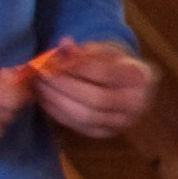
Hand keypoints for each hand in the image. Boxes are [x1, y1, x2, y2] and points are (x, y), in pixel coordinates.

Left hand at [32, 42, 154, 136]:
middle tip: (41, 76)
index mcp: (137, 77)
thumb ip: (84, 50)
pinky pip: (80, 127)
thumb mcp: (104, 52)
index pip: (104, 73)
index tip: (51, 61)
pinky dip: (59, 114)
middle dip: (63, 87)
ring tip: (40, 87)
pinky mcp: (108, 133)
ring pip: (86, 116)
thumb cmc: (115, 66)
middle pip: (96, 99)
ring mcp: (123, 121)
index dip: (75, 67)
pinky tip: (46, 100)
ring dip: (57, 102)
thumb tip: (63, 45)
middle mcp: (136, 103)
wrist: (133, 88)